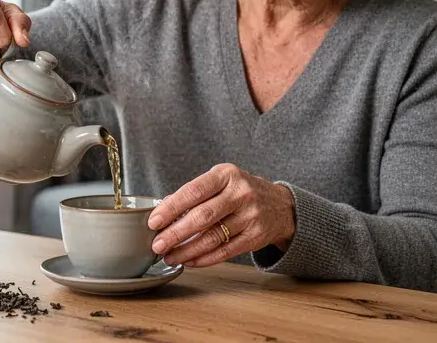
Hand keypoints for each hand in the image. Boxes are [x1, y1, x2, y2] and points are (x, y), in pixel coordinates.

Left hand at [148, 163, 295, 267]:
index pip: (194, 191)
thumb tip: (162, 211)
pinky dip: (204, 258)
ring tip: (170, 256)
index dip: (172, 208)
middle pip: (202, 217)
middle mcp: (241, 194)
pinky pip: (225, 251)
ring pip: (213, 238)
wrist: (281, 205)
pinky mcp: (256, 237)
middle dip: (176, 233)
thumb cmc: (241, 191)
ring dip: (187, 250)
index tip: (154, 221)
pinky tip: (189, 261)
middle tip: (157, 245)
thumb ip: (195, 193)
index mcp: (227, 175)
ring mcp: (250, 216)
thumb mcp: (221, 181)